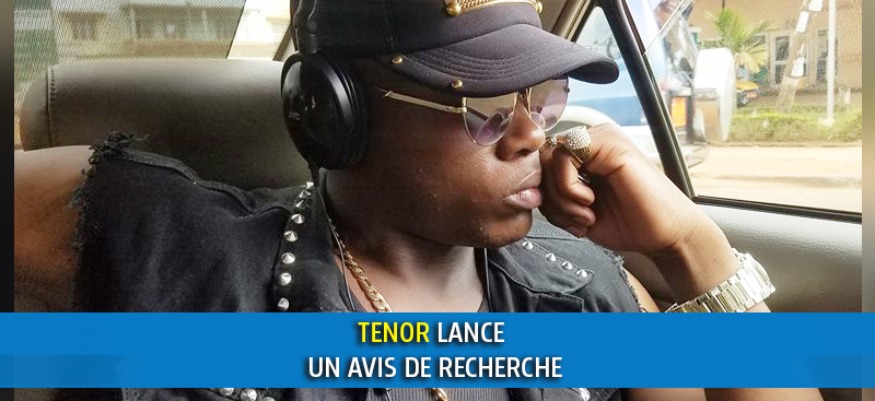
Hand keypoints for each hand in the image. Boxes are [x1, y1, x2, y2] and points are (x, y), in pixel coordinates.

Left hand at [538, 123, 710, 257]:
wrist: (665, 235)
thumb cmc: (627, 224)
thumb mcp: (576, 212)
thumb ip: (552, 196)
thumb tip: (526, 188)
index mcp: (584, 154)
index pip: (540, 164)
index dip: (544, 194)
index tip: (566, 219)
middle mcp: (591, 141)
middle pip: (540, 161)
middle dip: (550, 198)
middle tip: (576, 219)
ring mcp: (601, 138)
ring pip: (548, 159)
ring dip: (560, 197)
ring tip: (586, 215)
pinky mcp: (609, 143)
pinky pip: (565, 156)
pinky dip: (568, 187)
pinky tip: (589, 203)